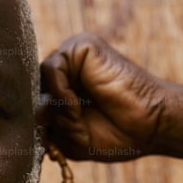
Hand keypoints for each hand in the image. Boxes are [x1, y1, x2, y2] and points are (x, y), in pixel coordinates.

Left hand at [39, 32, 171, 160]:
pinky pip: (50, 68)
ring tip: (79, 115)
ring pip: (39, 82)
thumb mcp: (71, 138)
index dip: (36, 120)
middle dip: (47, 117)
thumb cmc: (117, 134)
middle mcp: (66, 68)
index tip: (53, 137)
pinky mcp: (82, 45)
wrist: (152, 125)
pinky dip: (59, 92)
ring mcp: (73, 55)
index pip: (31, 99)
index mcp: (63, 87)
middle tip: (73, 127)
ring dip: (56, 107)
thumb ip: (47, 123)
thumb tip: (30, 106)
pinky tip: (77, 104)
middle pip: (32, 92)